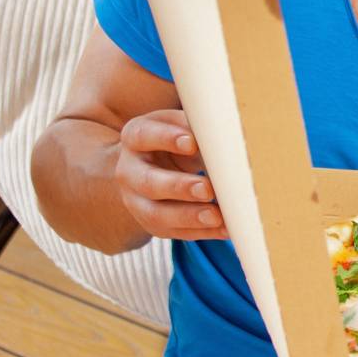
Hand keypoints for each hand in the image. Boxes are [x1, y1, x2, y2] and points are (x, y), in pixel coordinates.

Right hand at [114, 109, 225, 239]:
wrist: (154, 163)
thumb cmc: (176, 138)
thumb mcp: (181, 125)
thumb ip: (197, 126)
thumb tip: (227, 131)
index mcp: (136, 137)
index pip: (144, 136)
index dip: (166, 138)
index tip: (192, 143)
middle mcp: (130, 171)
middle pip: (149, 182)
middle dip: (178, 187)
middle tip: (207, 189)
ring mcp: (136, 200)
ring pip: (156, 214)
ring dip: (189, 217)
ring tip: (217, 217)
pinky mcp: (152, 222)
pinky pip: (174, 231)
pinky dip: (201, 232)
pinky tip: (225, 229)